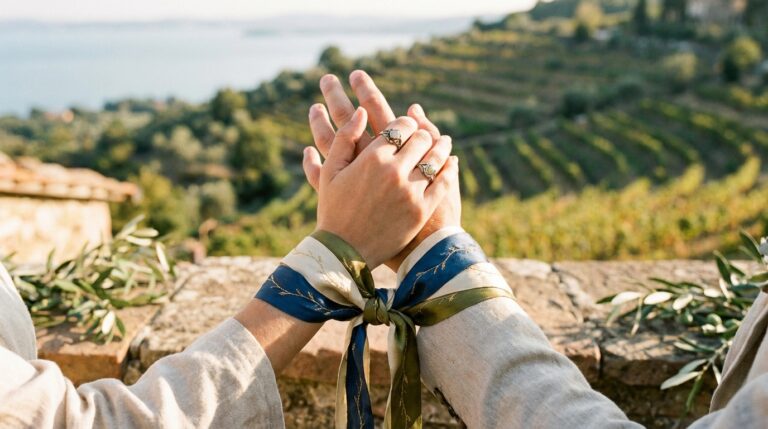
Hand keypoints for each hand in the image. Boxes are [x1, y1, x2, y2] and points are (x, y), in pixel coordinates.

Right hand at [303, 70, 461, 269]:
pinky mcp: (422, 210)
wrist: (345, 253)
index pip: (400, 127)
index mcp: (372, 158)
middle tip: (426, 133)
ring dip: (442, 146)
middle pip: (421, 139)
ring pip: (436, 157)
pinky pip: (443, 181)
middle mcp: (394, 171)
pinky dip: (450, 169)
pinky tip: (450, 164)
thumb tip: (361, 112)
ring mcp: (411, 191)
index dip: (406, 123)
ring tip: (444, 143)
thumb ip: (345, 137)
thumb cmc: (334, 210)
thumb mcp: (331, 172)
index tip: (406, 124)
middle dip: (424, 133)